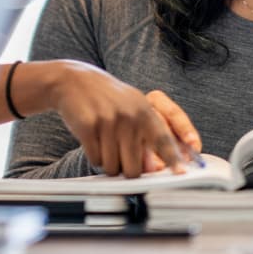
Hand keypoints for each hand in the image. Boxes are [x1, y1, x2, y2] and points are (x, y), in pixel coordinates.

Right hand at [39, 61, 200, 178]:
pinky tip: (91, 138)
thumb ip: (144, 134)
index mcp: (143, 110)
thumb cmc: (105, 97)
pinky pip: (95, 159)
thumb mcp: (130, 107)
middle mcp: (129, 116)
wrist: (72, 80)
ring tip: (103, 141)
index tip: (180, 173)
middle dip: (126, 169)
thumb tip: (153, 168)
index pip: (163, 140)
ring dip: (107, 162)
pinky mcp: (87, 126)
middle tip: (119, 156)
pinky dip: (93, 155)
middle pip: (134, 168)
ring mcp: (108, 120)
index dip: (173, 159)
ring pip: (113, 167)